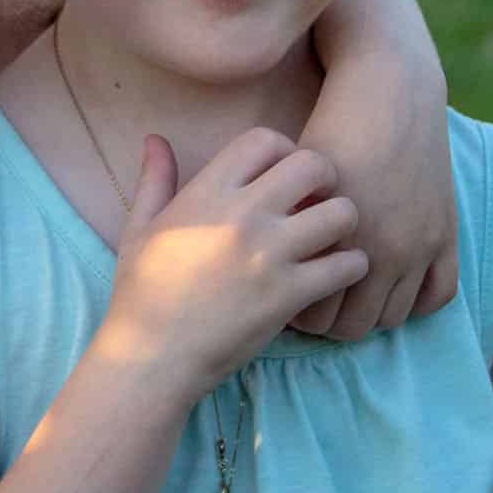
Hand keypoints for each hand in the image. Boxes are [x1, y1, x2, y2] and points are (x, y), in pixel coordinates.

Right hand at [97, 129, 371, 401]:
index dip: (284, 149)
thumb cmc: (142, 291)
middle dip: (324, 177)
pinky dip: (351, 266)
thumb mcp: (141, 226)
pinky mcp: (289, 295)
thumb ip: (156, 178)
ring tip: (332, 237)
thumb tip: (155, 138)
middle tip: (319, 199)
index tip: (284, 174)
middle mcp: (243, 215)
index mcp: (207, 192)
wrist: (152, 355)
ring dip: (343, 221)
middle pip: (314, 165)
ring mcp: (270, 255)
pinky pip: (347, 265)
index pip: (265, 138)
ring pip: (342, 212)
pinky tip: (336, 273)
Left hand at [289, 78, 457, 339]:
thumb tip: (260, 267)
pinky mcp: (445, 233)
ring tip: (350, 297)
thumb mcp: (292, 176)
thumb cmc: (329, 127)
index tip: (288, 299)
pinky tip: (391, 288)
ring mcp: (417, 244)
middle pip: (351, 327)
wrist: (388, 90)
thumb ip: (279, 225)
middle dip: (330, 322)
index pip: (311, 315)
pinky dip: (414, 302)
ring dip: (370, 313)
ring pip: (392, 318)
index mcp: (331, 237)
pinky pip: (438, 296)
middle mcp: (377, 247)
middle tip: (316, 306)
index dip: (296, 313)